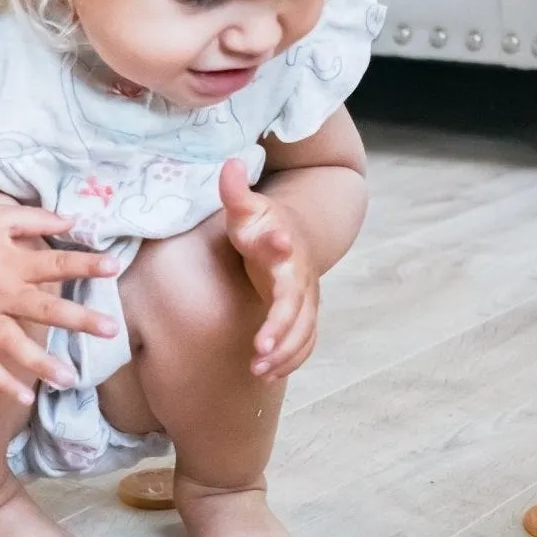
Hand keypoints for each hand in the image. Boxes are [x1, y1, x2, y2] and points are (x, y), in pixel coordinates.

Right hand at [0, 203, 120, 403]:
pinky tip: (23, 397)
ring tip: (70, 378)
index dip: (86, 264)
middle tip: (111, 330)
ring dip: (42, 363)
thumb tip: (73, 221)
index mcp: (11, 262)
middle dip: (80, 320)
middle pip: (45, 309)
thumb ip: (36, 219)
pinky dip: (0, 382)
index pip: (56, 264)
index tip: (114, 266)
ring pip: (14, 346)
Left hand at [218, 158, 318, 380]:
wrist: (295, 236)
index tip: (276, 253)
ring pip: (305, 331)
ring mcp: (306, 300)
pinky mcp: (305, 316)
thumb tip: (230, 163)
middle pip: (297, 306)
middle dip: (282, 329)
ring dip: (286, 353)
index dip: (281, 254)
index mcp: (284, 248)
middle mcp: (300, 277)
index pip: (286, 255)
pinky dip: (292, 359)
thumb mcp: (247, 207)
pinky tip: (267, 373)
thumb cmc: (262, 224)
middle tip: (260, 349)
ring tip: (257, 369)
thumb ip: (235, 191)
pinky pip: (306, 343)